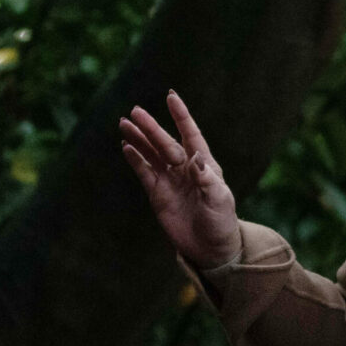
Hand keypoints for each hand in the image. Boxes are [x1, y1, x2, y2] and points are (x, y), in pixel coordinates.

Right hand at [121, 90, 239, 268]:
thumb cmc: (222, 222)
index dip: (181, 116)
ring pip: (151, 154)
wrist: (211, 248)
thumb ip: (206, 179)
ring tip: (124, 123)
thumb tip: (195, 157)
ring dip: (139, 139)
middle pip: (165, 142)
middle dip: (151, 127)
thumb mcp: (219, 200)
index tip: (171, 96)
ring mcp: (170, 180)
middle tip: (135, 111)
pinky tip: (126, 146)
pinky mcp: (158, 194)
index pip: (190, 134)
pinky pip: (144, 172)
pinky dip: (135, 159)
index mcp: (204, 164)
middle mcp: (185, 168)